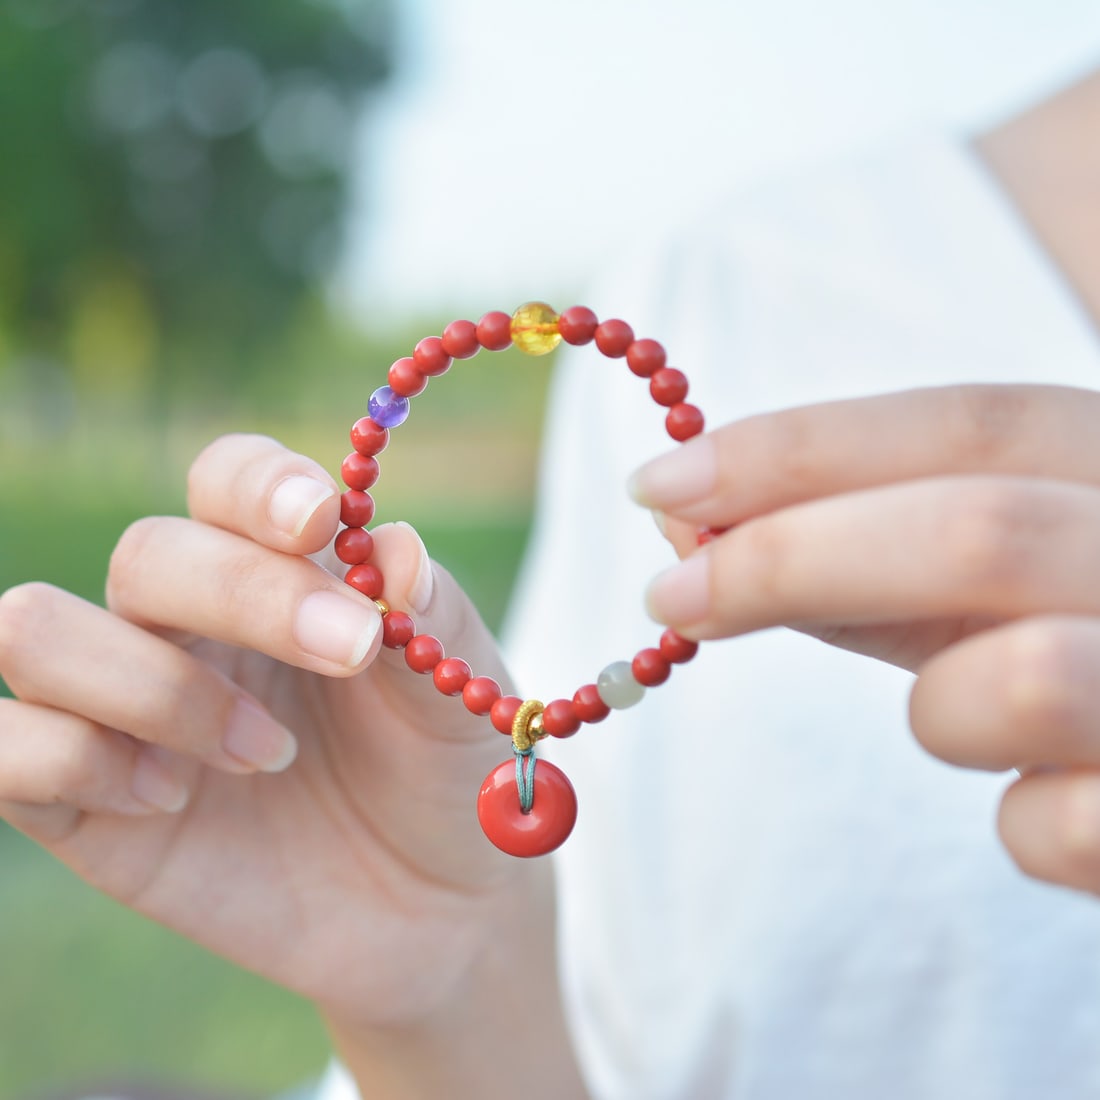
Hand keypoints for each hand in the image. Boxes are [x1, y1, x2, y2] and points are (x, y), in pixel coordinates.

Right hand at [0, 434, 583, 1097]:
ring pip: (34, 630)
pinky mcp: (82, 805)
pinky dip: (73, 760)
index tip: (319, 521)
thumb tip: (391, 548)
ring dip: (154, 686)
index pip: (227, 482)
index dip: (258, 486)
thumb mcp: (459, 692)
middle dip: (244, 594)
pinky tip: (169, 803)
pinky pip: (5, 748)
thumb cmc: (442, 776)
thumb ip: (431, 613)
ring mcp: (125, 711)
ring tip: (266, 754)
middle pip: (148, 554)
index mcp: (277, 574)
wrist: (434, 908)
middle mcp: (188, 626)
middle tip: (348, 651)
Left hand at [629, 384, 1099, 895]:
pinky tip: (1063, 805)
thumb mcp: (1011, 582)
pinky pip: (1058, 830)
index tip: (663, 482)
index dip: (804, 447)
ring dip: (943, 709)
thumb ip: (875, 552)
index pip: (975, 422)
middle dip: (794, 555)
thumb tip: (694, 527)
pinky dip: (1023, 824)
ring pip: (1018, 681)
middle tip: (674, 593)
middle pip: (977, 527)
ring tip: (965, 720)